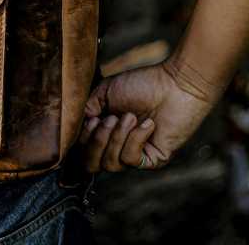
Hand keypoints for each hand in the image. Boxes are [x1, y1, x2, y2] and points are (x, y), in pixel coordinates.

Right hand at [77, 59, 218, 172]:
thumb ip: (86, 109)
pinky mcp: (153, 160)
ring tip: (130, 117)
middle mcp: (117, 146)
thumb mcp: (105, 92)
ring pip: (110, 164)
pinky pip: (132, 160)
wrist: (175, 84)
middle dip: (96, 142)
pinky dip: (136, 139)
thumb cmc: (143, 84)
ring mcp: (135, 154)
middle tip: (110, 119)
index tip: (91, 119)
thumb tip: (73, 126)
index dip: (82, 140)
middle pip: (91, 164)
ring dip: (117, 137)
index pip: (82, 151)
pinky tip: (148, 124)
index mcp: (105, 132)